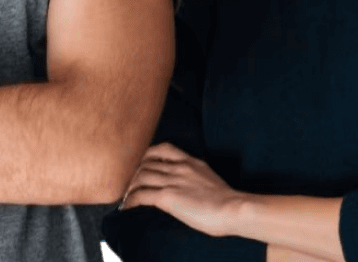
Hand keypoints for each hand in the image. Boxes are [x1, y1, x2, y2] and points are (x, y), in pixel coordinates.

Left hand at [121, 142, 243, 236]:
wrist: (234, 209)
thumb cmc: (227, 201)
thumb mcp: (210, 178)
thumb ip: (195, 176)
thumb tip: (186, 185)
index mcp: (191, 162)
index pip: (164, 149)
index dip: (147, 154)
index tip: (140, 162)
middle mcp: (179, 168)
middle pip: (147, 163)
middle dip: (133, 172)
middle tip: (127, 182)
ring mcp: (173, 181)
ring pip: (141, 177)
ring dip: (129, 186)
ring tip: (124, 195)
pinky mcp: (168, 197)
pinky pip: (142, 195)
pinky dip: (131, 200)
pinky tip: (126, 207)